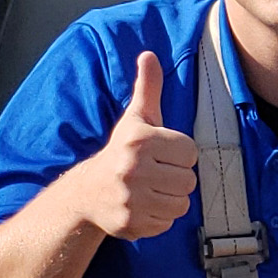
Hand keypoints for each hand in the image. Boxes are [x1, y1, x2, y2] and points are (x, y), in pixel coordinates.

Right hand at [60, 49, 197, 239]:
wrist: (87, 191)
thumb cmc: (122, 151)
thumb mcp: (135, 118)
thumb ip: (147, 88)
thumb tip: (149, 54)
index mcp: (140, 140)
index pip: (190, 152)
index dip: (179, 154)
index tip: (161, 154)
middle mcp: (133, 169)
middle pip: (188, 180)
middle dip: (176, 178)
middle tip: (156, 174)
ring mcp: (131, 199)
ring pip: (181, 204)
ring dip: (170, 199)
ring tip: (151, 190)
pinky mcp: (130, 223)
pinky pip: (167, 223)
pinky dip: (160, 217)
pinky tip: (144, 206)